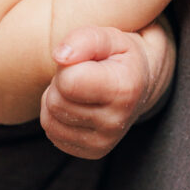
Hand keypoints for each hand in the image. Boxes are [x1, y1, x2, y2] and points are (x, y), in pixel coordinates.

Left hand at [40, 23, 171, 158]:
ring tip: (81, 88)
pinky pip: (52, 132)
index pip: (68, 82)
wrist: (140, 82)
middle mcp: (116, 122)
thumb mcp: (108, 37)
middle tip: (82, 73)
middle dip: (61, 82)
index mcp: (123, 90)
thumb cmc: (119, 55)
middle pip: (56, 102)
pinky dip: (57, 116)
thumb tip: (59, 56)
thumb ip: (83, 39)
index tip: (85, 61)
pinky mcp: (92, 152)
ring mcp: (104, 142)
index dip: (67, 65)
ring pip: (49, 119)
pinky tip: (78, 104)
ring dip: (57, 98)